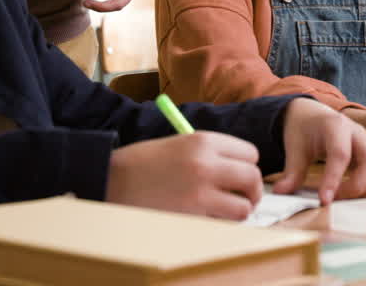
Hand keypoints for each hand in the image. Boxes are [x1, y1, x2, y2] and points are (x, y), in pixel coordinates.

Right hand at [105, 132, 262, 219]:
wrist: (112, 179)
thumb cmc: (145, 163)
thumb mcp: (180, 144)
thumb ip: (211, 154)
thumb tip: (240, 171)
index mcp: (204, 140)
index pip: (250, 153)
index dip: (247, 167)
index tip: (239, 176)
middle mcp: (207, 162)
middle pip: (253, 178)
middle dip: (251, 191)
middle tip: (243, 199)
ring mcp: (200, 190)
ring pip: (244, 206)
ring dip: (238, 212)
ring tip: (223, 211)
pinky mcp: (192, 214)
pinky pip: (224, 223)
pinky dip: (221, 224)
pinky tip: (206, 218)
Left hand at [273, 98, 365, 203]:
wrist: (313, 116)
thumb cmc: (305, 131)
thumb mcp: (294, 147)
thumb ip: (291, 171)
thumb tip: (281, 192)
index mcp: (336, 126)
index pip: (340, 154)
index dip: (334, 179)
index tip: (324, 200)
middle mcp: (359, 133)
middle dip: (357, 187)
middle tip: (337, 199)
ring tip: (350, 198)